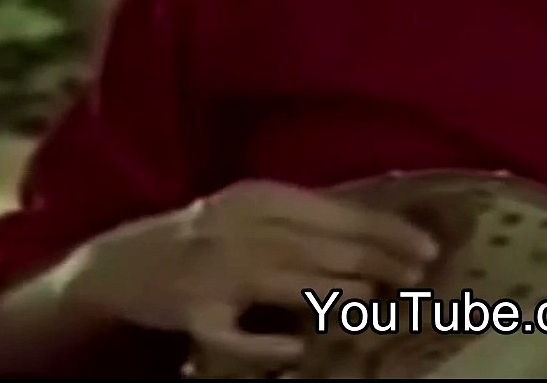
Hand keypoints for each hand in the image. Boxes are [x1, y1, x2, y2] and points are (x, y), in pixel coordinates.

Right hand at [59, 179, 438, 373]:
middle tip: (416, 276)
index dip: (384, 231)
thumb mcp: (250, 209)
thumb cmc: (202, 234)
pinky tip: (297, 348)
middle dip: (373, 261)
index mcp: (259, 197)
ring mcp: (215, 272)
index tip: (426, 246)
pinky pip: (235, 333)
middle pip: (320, 247)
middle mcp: (239, 228)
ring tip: (370, 300)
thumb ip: (304, 217)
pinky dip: (266, 343)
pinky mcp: (193, 313)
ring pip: (286, 284)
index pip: (335, 212)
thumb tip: (374, 229)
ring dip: (333, 294)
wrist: (121, 262)